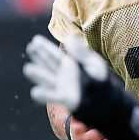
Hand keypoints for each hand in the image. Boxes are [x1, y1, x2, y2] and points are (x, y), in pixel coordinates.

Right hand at [23, 34, 138, 139]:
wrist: (110, 102)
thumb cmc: (102, 82)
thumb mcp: (93, 64)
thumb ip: (80, 52)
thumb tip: (69, 37)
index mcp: (71, 65)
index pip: (55, 55)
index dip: (45, 48)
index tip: (35, 40)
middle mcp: (64, 76)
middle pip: (49, 64)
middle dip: (40, 56)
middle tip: (31, 47)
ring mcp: (64, 87)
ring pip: (48, 79)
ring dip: (39, 74)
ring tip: (28, 68)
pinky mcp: (67, 100)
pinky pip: (53, 96)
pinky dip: (45, 94)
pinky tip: (36, 91)